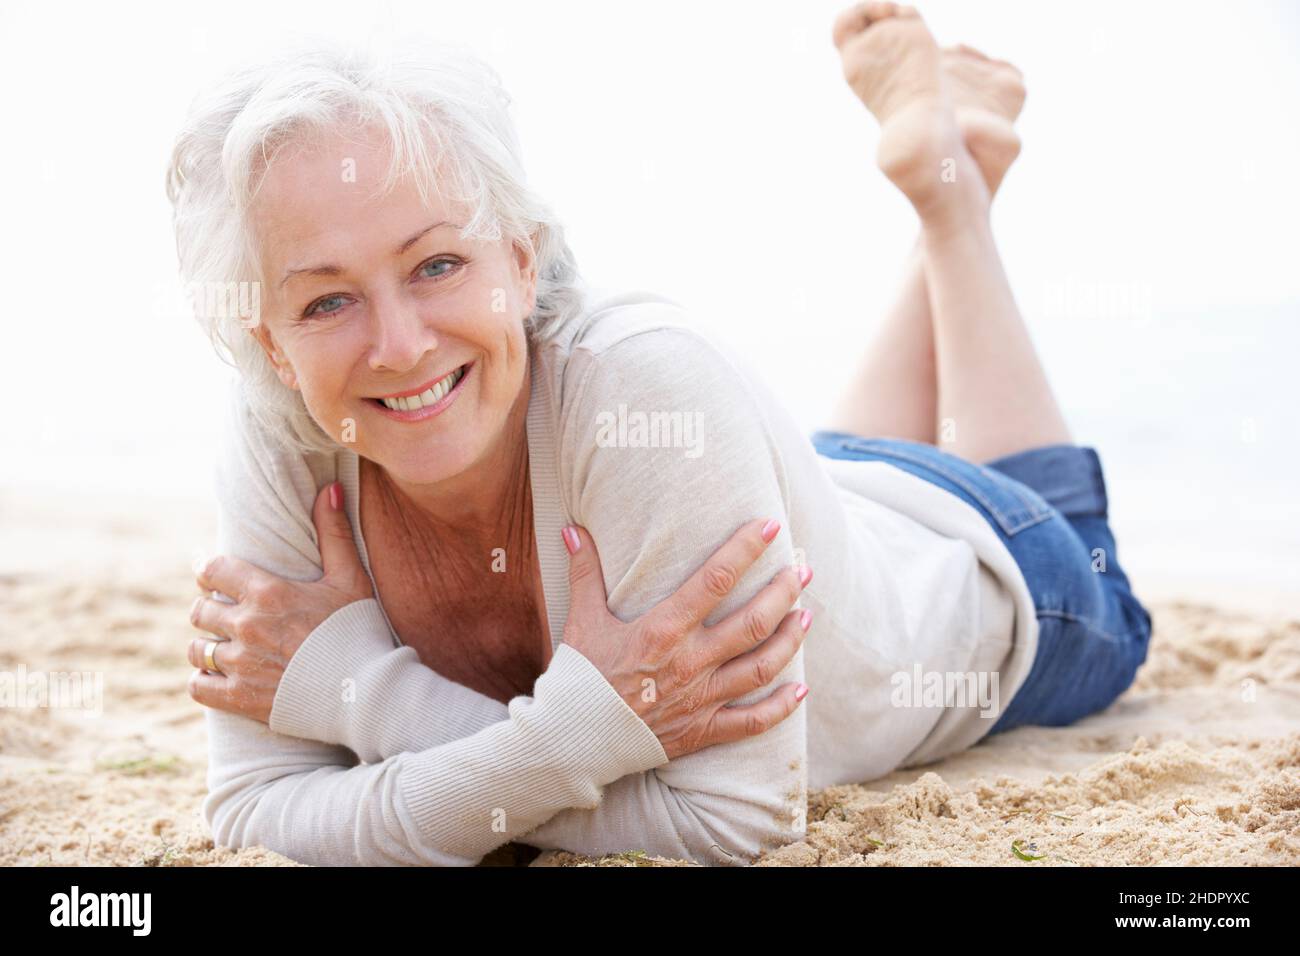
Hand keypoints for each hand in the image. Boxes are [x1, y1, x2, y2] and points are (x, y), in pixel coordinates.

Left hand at [186, 481, 373, 723]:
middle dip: (209, 606)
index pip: (213, 570)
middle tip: (222, 610)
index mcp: (268, 592)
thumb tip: (329, 488)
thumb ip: (334, 532)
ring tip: (219, 644)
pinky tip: (217, 675)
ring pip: (196, 648)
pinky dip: (203, 679)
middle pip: (200, 609)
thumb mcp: (351, 578)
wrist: (365, 692)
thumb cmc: (360, 631)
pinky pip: (198, 685)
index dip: (208, 569)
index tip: (209, 572)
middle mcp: (246, 626)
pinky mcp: (239, 698)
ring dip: (205, 644)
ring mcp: (240, 664)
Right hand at [559, 519, 811, 761]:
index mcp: (663, 629)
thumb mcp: (580, 619)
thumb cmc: (579, 677)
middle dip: (783, 593)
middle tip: (802, 571)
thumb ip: (584, 572)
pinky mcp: (703, 730)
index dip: (746, 549)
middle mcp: (690, 662)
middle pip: (753, 622)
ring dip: (790, 640)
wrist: (574, 740)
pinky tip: (801, 689)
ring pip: (762, 667)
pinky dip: (781, 707)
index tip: (769, 527)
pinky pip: (753, 722)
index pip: (715, 580)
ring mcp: (701, 698)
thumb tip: (571, 529)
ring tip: (806, 616)